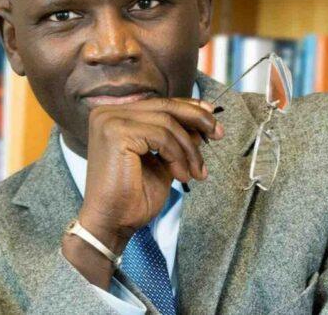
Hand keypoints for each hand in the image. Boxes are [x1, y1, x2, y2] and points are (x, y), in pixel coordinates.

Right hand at [62, 97, 223, 286]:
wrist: (112, 224)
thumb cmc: (132, 197)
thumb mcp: (163, 161)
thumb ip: (178, 140)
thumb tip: (202, 123)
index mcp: (116, 116)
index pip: (159, 104)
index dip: (189, 107)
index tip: (211, 118)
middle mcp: (108, 113)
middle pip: (165, 106)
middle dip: (197, 119)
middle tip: (218, 134)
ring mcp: (110, 120)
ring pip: (167, 122)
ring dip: (189, 149)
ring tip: (196, 172)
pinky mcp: (116, 133)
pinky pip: (161, 136)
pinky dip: (177, 156)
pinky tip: (181, 176)